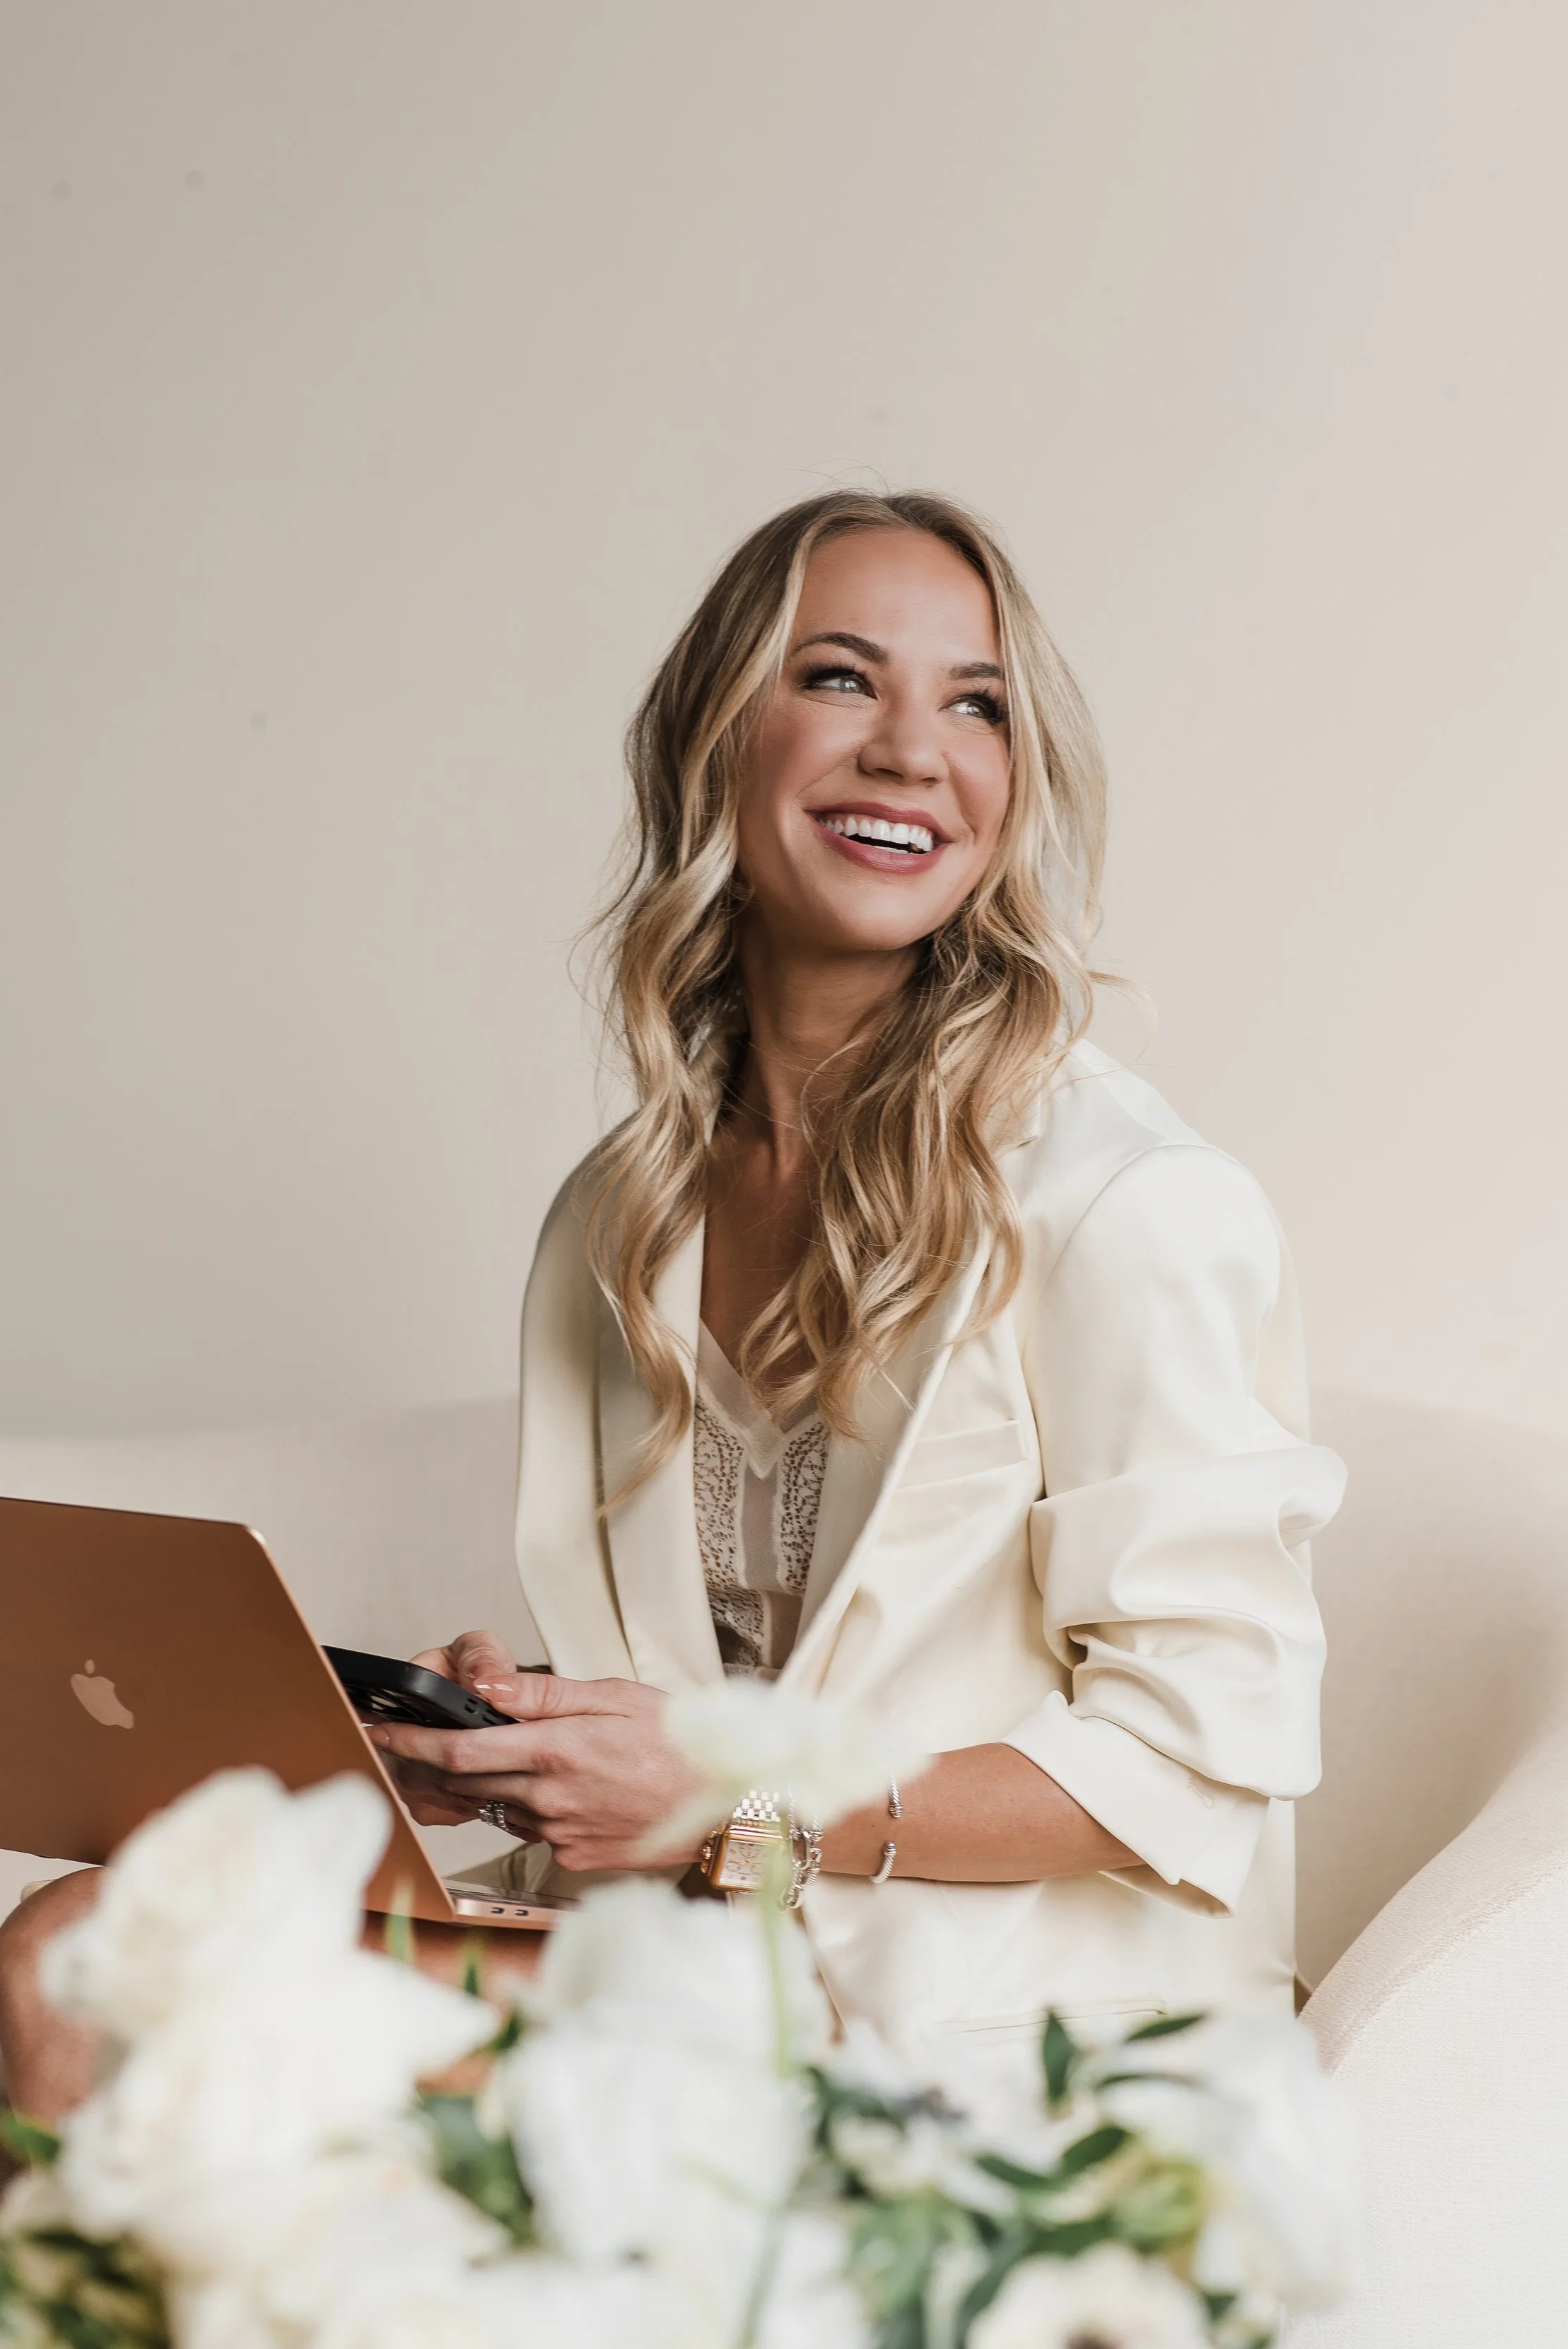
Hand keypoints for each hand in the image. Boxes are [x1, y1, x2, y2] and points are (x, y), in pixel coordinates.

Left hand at [367, 1646, 709, 1873]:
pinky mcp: (571, 1858)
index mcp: (558, 1750)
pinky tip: (526, 1792)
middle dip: (421, 1766)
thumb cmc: (677, 1741)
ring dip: (462, 1788)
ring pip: (491, 1807)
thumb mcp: (614, 1695)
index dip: (412, 1743)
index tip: (383, 1732)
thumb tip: (489, 1687)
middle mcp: (551, 1797)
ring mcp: (559, 1833)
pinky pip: (527, 1831)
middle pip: (463, 1784)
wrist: (726, 1804)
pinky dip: (516, 1809)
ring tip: (439, 1766)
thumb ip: (544, 1693)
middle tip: (392, 1747)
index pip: (461, 1750)